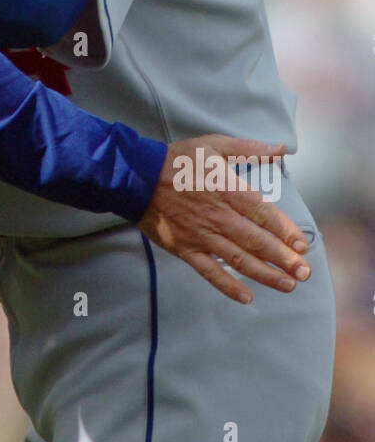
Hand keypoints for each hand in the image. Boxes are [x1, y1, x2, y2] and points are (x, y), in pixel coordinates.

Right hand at [138, 135, 309, 304]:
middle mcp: (218, 216)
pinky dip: (228, 286)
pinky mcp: (186, 248)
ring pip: (238, 259)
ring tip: (287, 285)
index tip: (302, 245)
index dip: (284, 230)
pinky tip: (246, 297)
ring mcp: (202, 235)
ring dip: (265, 275)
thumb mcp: (214, 145)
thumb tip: (279, 149)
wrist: (137, 177)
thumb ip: (249, 149)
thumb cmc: (178, 160)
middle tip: (304, 272)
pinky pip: (209, 271)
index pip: (263, 213)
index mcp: (227, 189)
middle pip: (256, 241)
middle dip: (283, 259)